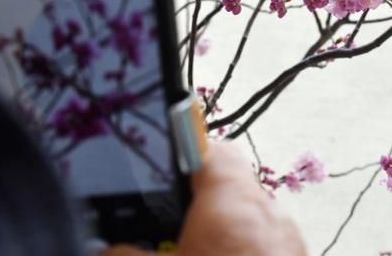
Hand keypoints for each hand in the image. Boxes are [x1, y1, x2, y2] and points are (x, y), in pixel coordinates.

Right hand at [104, 140, 306, 255]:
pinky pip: (264, 245)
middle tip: (168, 225)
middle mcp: (269, 216)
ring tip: (192, 250)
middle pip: (228, 185)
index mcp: (234, 205)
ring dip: (220, 230)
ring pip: (248, 219)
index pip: (211, 148)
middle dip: (196, 202)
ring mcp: (289, 244)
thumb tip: (101, 251)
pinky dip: (242, 251)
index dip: (183, 146)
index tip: (163, 156)